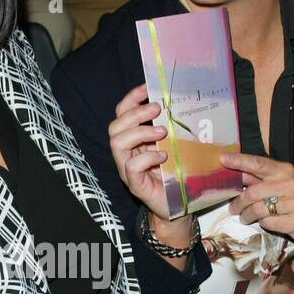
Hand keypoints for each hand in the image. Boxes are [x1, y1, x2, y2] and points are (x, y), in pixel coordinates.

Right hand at [109, 82, 173, 221]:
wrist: (177, 206)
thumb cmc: (176, 174)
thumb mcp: (173, 146)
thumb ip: (169, 129)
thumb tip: (179, 103)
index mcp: (133, 141)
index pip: (122, 114)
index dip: (131, 99)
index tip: (147, 87)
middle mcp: (126, 154)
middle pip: (114, 127)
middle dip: (135, 113)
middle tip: (158, 109)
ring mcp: (128, 170)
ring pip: (117, 143)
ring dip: (140, 132)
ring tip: (162, 132)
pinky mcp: (136, 185)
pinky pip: (131, 166)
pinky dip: (147, 157)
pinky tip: (163, 156)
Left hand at [220, 151, 293, 242]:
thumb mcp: (280, 182)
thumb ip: (258, 178)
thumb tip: (233, 172)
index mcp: (285, 170)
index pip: (259, 163)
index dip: (239, 161)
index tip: (222, 159)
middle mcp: (291, 184)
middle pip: (253, 192)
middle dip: (238, 202)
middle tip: (233, 208)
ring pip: (258, 209)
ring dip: (247, 215)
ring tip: (245, 217)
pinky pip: (268, 223)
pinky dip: (262, 223)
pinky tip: (265, 221)